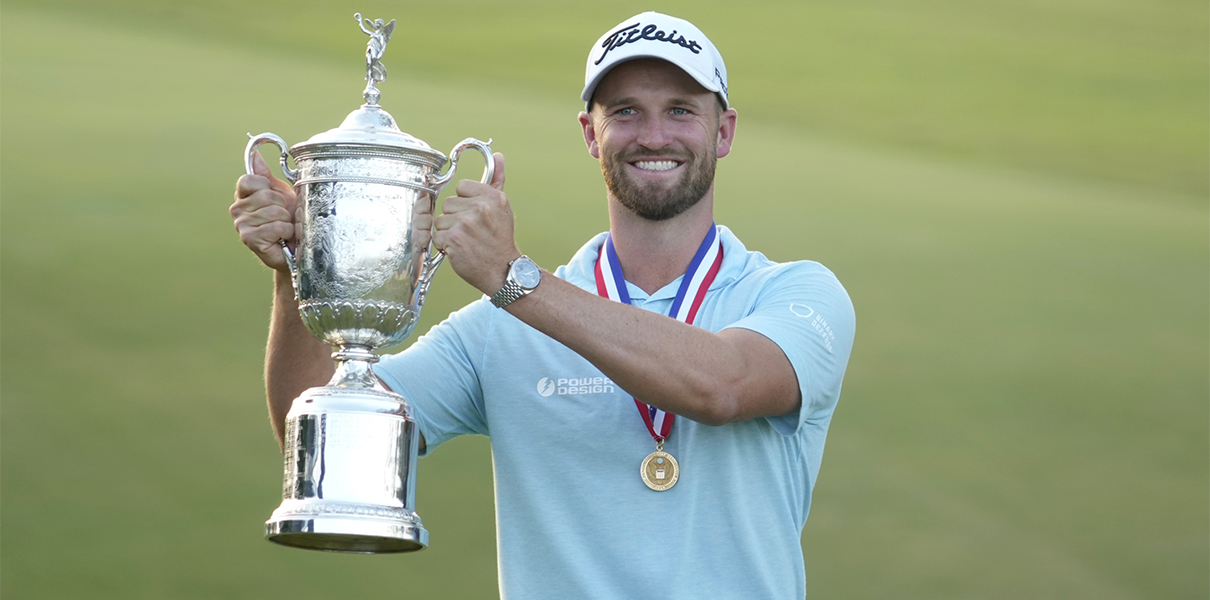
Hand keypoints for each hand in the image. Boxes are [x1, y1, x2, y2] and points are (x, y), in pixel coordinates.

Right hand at [230, 151, 299, 272]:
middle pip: (266, 195)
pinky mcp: (250, 239)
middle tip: (283, 216)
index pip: (249, 180)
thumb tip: (255, 154)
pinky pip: (276, 227)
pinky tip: (283, 238)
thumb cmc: (288, 219)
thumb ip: (266, 175)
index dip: (267, 187)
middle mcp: (238, 209)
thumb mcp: (280, 193)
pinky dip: (287, 232)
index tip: (274, 197)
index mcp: (243, 195)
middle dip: (283, 206)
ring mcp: (242, 225)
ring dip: (286, 220)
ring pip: (273, 211)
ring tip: (284, 228)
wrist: (296, 247)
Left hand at [433, 152, 521, 294]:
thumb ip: (497, 180)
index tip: (475, 214)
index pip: (462, 187)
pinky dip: (444, 245)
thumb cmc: (500, 239)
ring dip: (449, 232)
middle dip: (456, 218)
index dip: (465, 201)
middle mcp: (480, 208)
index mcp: (492, 197)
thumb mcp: (503, 207)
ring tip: (466, 240)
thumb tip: (498, 156)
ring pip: (441, 219)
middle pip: (449, 203)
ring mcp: (466, 224)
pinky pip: (437, 235)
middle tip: (472, 231)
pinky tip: (460, 249)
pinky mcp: (453, 239)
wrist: (502, 270)